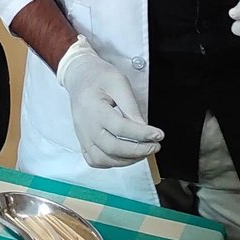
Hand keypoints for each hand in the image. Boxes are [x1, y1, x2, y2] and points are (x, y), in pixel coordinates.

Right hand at [57, 38, 162, 166]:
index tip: (159, 134)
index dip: (142, 134)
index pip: (120, 128)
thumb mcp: (119, 82)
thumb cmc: (99, 77)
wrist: (80, 76)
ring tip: (143, 151)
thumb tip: (144, 128)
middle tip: (155, 146)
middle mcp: (86, 126)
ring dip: (127, 160)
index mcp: (94, 108)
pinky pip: (95, 160)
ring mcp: (82, 135)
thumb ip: (131, 106)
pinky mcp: (82, 141)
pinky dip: (111, 163)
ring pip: (104, 159)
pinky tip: (125, 156)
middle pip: (112, 148)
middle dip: (138, 151)